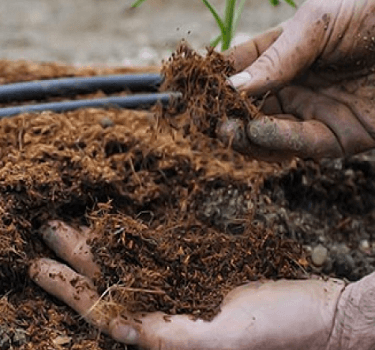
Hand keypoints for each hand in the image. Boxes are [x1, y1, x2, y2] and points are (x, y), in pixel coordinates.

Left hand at [30, 221, 360, 349]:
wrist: (328, 320)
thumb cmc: (287, 336)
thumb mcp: (230, 345)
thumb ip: (174, 339)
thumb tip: (125, 330)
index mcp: (168, 343)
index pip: (105, 316)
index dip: (70, 292)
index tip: (40, 267)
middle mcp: (169, 321)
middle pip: (111, 288)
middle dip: (76, 261)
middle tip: (48, 229)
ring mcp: (184, 299)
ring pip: (130, 271)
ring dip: (99, 249)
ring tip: (71, 225)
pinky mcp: (202, 280)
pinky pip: (157, 260)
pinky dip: (133, 244)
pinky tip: (118, 230)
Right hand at [218, 0, 374, 159]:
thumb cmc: (372, 13)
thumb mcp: (318, 24)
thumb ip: (275, 57)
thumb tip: (231, 86)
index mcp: (285, 52)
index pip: (238, 69)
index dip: (212, 79)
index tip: (186, 89)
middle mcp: (295, 86)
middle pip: (247, 107)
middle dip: (223, 113)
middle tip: (203, 117)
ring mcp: (314, 113)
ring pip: (266, 133)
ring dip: (243, 133)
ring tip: (225, 127)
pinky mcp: (338, 137)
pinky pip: (300, 144)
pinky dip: (275, 140)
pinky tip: (255, 131)